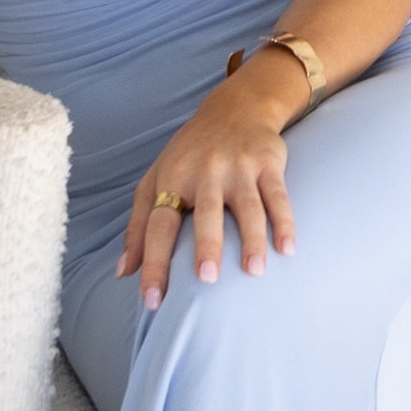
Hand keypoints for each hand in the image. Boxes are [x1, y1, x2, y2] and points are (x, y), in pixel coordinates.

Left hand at [119, 67, 300, 306]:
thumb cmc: (188, 155)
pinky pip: (278, 195)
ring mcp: (238, 167)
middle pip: (205, 213)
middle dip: (206, 244)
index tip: (151, 301)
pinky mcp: (268, 163)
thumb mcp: (155, 181)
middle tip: (207, 278)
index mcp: (171, 179)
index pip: (158, 225)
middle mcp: (204, 172)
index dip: (152, 262)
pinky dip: (284, 221)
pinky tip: (287, 247)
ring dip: (252, 238)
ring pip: (247, 206)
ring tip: (254, 271)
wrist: (233, 109)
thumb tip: (123, 273)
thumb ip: (139, 227)